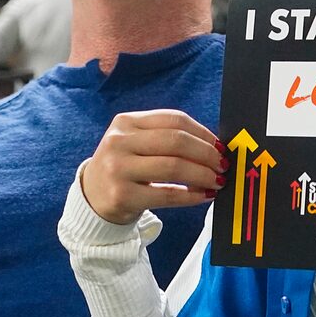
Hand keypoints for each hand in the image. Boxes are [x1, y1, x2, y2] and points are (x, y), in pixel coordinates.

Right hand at [77, 109, 222, 226]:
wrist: (92, 197)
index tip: (220, 145)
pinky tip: (203, 196)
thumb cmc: (124, 167)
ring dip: (202, 175)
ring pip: (173, 167)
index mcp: (126, 122)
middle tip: (223, 165)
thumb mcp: (136, 143)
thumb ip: (166, 138)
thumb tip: (214, 145)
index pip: (174, 119)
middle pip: (176, 141)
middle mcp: (119, 142)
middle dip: (206, 153)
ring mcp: (118, 169)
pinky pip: (166, 195)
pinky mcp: (122, 196)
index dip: (203, 132)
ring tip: (217, 181)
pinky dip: (191, 196)